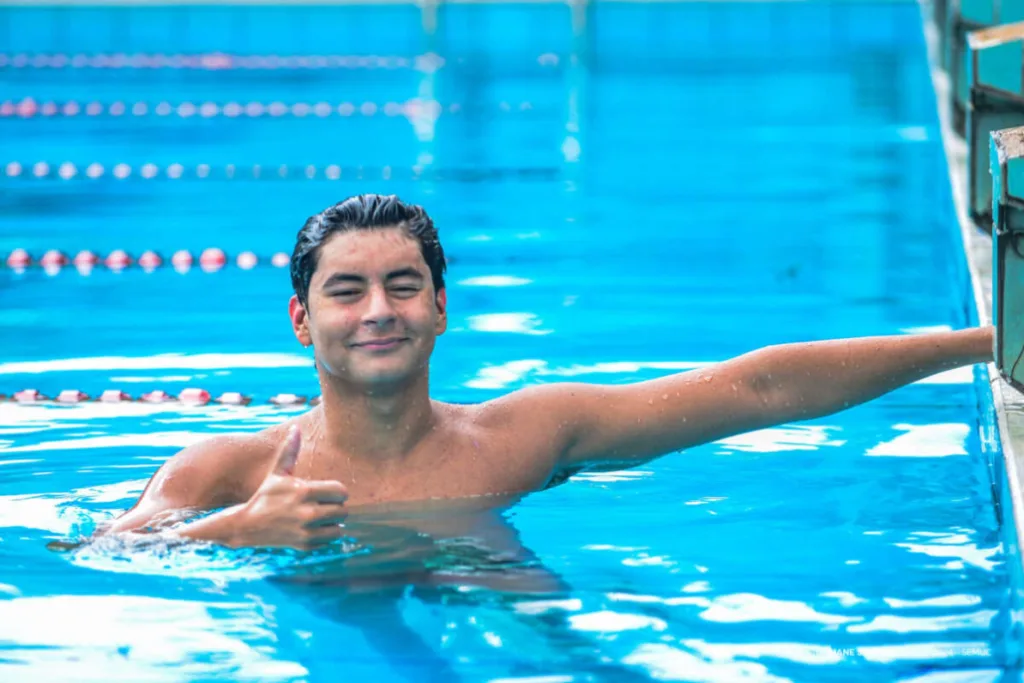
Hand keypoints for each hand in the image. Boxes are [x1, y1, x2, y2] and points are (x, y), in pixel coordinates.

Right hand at [230, 426, 348, 549]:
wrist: (247, 525)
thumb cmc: (265, 495)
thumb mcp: (277, 473)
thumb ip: (290, 451)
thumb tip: (295, 428)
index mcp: (305, 492)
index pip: (342, 492)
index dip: (337, 492)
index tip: (328, 493)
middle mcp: (308, 513)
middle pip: (343, 511)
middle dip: (335, 507)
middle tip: (322, 505)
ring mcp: (306, 531)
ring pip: (339, 528)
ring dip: (332, 523)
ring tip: (318, 517)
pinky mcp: (305, 545)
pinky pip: (329, 540)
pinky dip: (324, 535)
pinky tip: (310, 528)